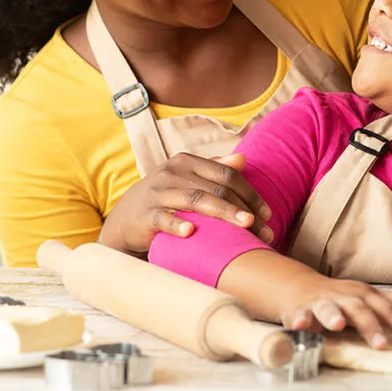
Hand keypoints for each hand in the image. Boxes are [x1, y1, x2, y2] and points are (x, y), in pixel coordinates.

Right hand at [98, 153, 272, 255]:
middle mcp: (172, 172)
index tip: (267, 215)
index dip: (250, 193)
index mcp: (187, 161)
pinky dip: (177, 224)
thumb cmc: (165, 199)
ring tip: (244, 227)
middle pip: (216, 188)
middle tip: (264, 229)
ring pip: (196, 200)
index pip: (227, 174)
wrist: (124, 219)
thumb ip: (214, 169)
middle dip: (243, 209)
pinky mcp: (144, 214)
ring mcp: (157, 192)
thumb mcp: (188, 180)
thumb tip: (243, 159)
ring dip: (224, 213)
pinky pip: (163, 218)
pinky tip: (192, 232)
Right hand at [280, 273, 391, 349]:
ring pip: (327, 308)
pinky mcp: (300, 310)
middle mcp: (344, 298)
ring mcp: (321, 303)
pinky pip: (298, 315)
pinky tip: (299, 325)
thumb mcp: (370, 298)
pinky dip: (298, 319)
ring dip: (332, 315)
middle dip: (369, 326)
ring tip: (337, 325)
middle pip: (359, 310)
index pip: (387, 310)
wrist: (300, 287)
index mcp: (364, 295)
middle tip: (381, 344)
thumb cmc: (341, 297)